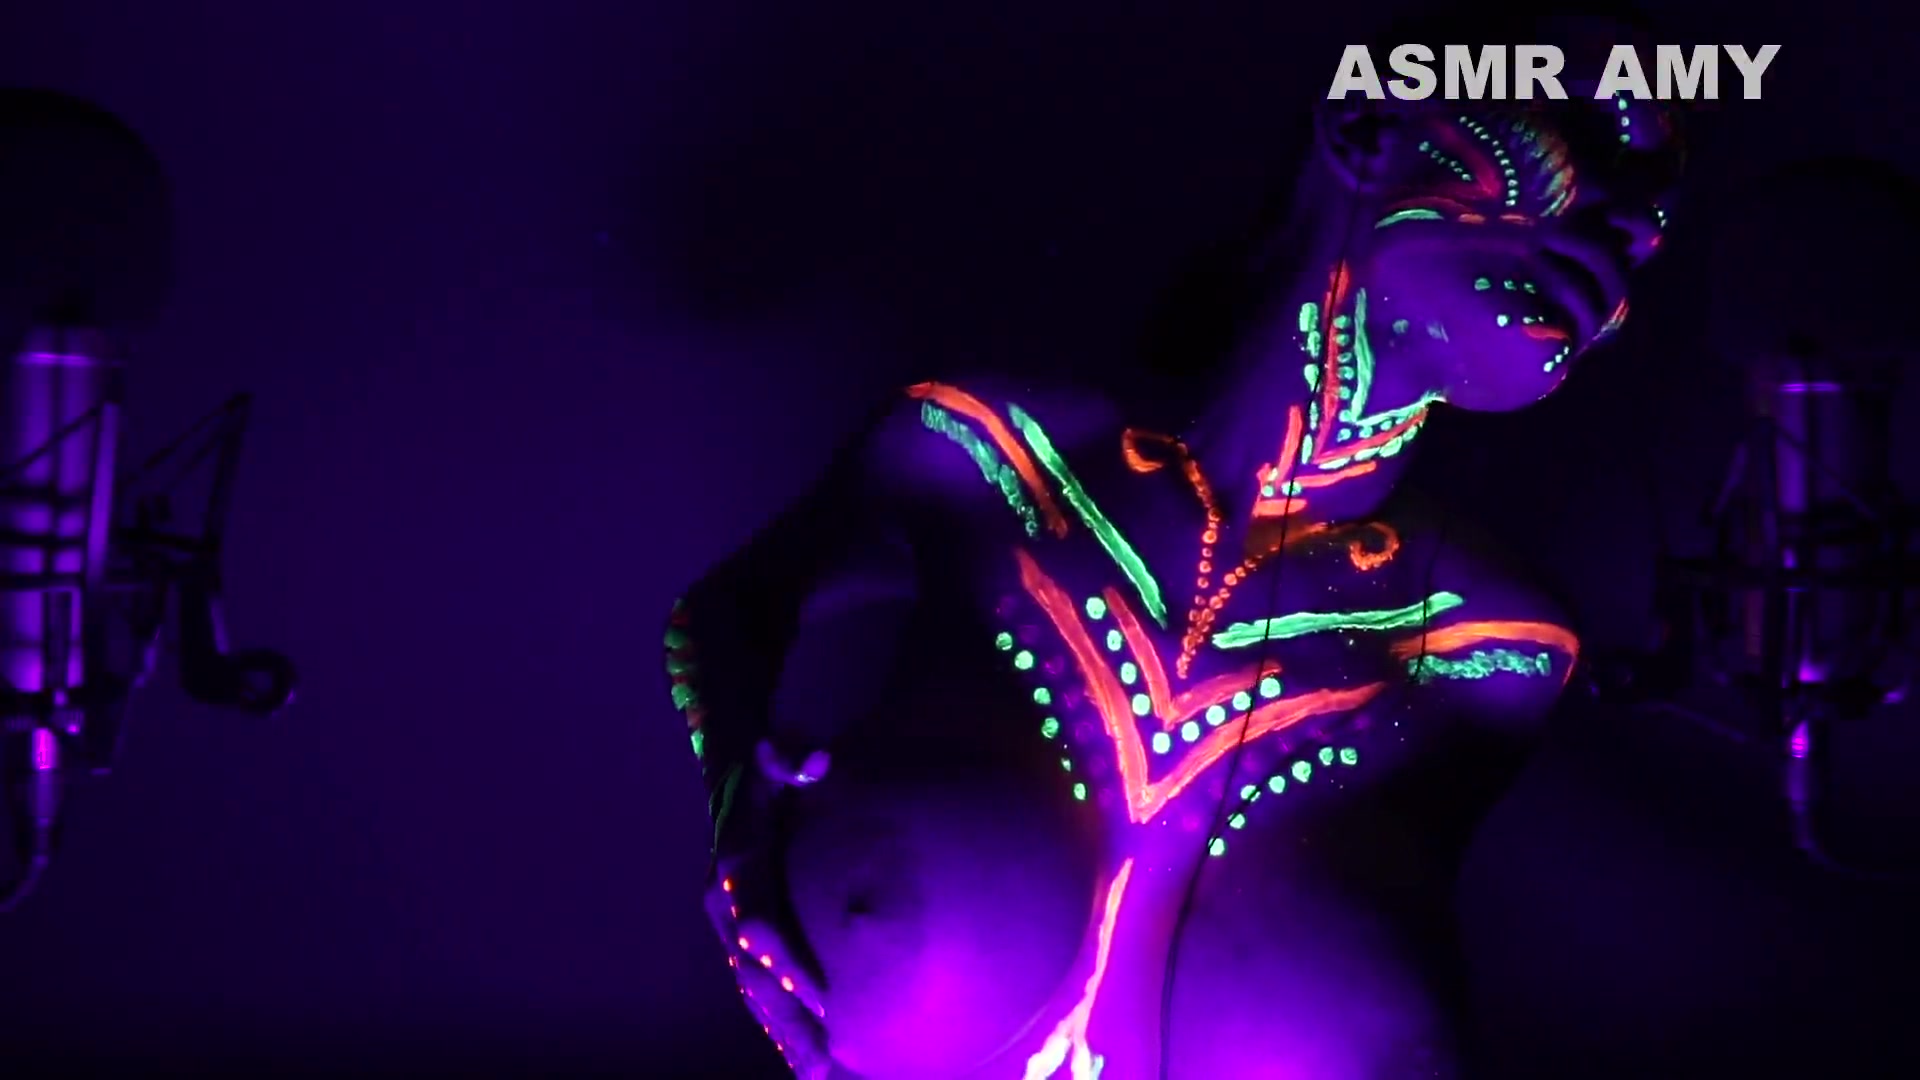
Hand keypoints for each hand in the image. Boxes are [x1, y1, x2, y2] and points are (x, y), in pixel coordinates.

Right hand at [703, 739, 833, 1078]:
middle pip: (754, 969)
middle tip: (823, 1055)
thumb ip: (793, 758)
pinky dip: (778, 1025)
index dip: (786, 957)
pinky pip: (757, 989)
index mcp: (736, 864)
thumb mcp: (778, 756)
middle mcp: (725, 901)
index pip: (760, 918)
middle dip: (787, 1015)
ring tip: (818, 1073)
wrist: (732, 779)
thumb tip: (816, 759)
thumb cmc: (768, 771)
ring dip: (783, 1033)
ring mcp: (729, 926)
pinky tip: (806, 1060)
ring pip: (753, 989)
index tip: (819, 991)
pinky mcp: (740, 940)